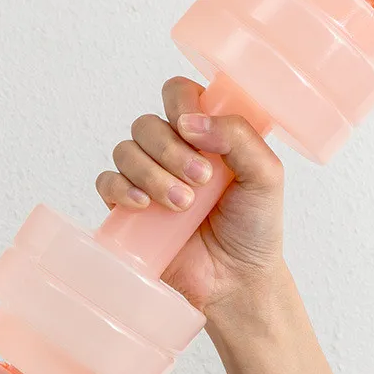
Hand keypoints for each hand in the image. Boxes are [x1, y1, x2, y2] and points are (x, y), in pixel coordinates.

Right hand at [95, 76, 293, 330]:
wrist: (236, 279)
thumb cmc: (254, 226)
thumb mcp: (266, 176)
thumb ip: (240, 137)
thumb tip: (192, 123)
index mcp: (205, 133)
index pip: (178, 94)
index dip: (180, 103)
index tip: (193, 129)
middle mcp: (172, 151)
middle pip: (147, 123)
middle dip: (170, 150)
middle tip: (201, 180)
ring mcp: (147, 178)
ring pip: (126, 150)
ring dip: (151, 173)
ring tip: (182, 203)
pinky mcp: (127, 207)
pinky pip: (106, 182)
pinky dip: (121, 188)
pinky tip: (144, 204)